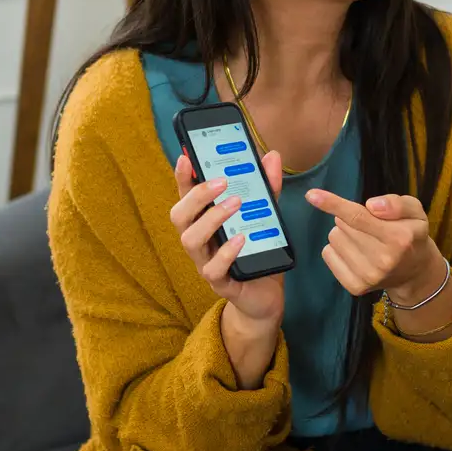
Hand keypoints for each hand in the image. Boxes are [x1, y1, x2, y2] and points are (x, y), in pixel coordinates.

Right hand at [171, 150, 285, 327]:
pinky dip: (225, 252)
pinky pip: (213, 269)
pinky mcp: (219, 282)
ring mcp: (205, 262)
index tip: (186, 157)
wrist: (266, 294)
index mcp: (204, 221)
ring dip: (211, 219)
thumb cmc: (257, 251)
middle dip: (196, 196)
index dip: (182, 177)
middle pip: (179, 216)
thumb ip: (267, 188)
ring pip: (190, 240)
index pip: (186, 195)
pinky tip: (241, 239)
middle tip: (222, 182)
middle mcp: (199, 240)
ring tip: (235, 204)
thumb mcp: (266, 215)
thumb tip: (272, 156)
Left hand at [304, 189, 442, 301]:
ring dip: (344, 233)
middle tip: (369, 226)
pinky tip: (355, 252)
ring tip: (364, 239)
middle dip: (350, 218)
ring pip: (334, 238)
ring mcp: (367, 276)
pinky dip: (337, 249)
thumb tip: (372, 206)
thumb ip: (397, 204)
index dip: (333, 204)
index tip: (311, 195)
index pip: (358, 217)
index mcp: (398, 238)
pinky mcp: (355, 287)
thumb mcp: (415, 212)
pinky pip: (328, 254)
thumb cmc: (411, 234)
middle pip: (342, 224)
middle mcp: (382, 260)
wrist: (415, 272)